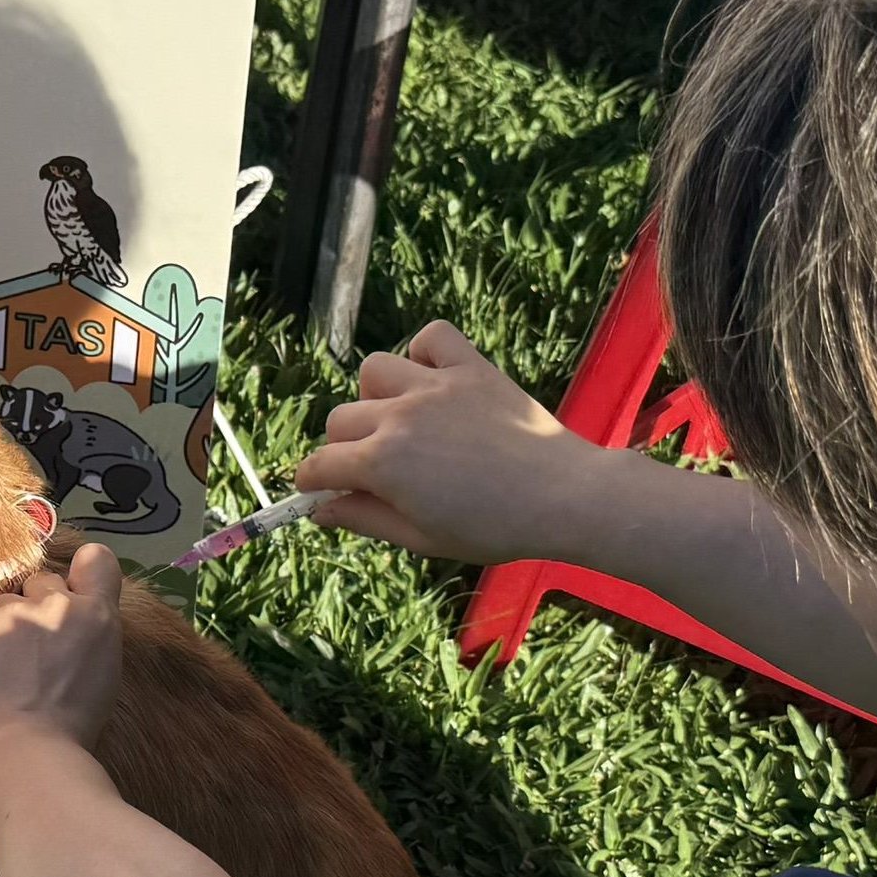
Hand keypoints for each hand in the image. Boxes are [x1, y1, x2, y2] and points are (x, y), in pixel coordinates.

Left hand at [0, 542, 122, 767]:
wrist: (27, 751)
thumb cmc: (72, 729)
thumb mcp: (102, 675)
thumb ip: (87, 639)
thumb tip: (68, 636)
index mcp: (96, 616)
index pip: (97, 559)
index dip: (82, 572)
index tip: (72, 591)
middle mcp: (55, 603)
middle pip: (40, 581)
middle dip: (35, 606)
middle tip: (29, 649)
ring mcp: (9, 612)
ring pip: (1, 605)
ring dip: (1, 627)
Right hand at [294, 320, 616, 565]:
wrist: (563, 496)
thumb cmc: (494, 527)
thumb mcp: (421, 538)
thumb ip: (364, 520)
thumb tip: (321, 508)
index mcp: (381, 464)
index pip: (319, 464)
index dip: (314, 482)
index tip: (324, 491)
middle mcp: (399, 416)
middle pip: (341, 419)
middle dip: (344, 447)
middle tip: (374, 468)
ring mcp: (435, 386)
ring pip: (373, 371)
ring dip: (376, 396)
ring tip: (400, 420)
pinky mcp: (471, 368)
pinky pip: (431, 338)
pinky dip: (424, 352)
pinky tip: (433, 381)